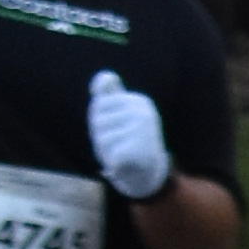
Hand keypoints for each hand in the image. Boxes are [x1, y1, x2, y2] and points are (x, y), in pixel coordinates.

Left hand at [86, 71, 171, 198]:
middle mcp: (144, 113)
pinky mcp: (138, 152)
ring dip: (106, 151)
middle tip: (120, 144)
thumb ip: (109, 94)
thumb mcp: (119, 115)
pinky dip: (113, 164)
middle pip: (97, 120)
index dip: (101, 120)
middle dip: (101, 136)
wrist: (150, 173)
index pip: (99, 104)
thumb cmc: (128, 141)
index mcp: (139, 101)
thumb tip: (104, 75)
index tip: (118, 128)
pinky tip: (126, 164)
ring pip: (101, 139)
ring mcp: (142, 132)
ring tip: (123, 153)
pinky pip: (108, 156)